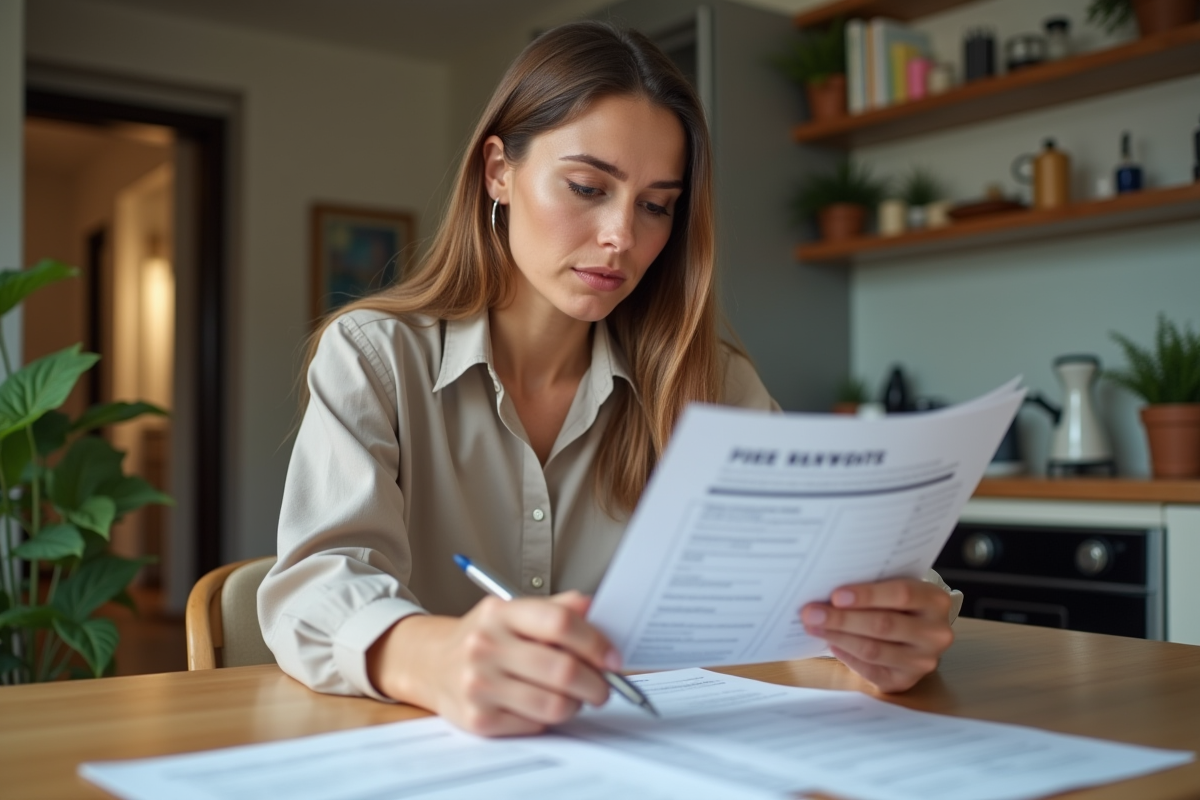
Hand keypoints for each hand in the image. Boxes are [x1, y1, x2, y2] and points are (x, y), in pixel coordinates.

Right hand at [367, 591, 619, 735]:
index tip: (613, 658)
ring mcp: (479, 684)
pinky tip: (542, 706)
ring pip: (554, 705)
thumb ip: (556, 607)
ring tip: (574, 697)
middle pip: (562, 669)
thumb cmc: (484, 637)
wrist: (431, 664)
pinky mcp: (477, 719)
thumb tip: (595, 605)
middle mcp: (485, 646)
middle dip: (596, 683)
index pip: (559, 623)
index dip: (596, 642)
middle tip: (604, 687)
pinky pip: (535, 725)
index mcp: (501, 612)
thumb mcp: (514, 611)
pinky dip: (548, 719)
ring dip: (576, 705)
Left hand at [800, 578, 952, 692]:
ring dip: (838, 637)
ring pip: (874, 650)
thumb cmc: (899, 603)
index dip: (867, 595)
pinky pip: (870, 669)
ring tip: (814, 626)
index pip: (902, 594)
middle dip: (842, 619)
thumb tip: (828, 590)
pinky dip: (847, 655)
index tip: (835, 595)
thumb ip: (873, 585)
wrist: (919, 630)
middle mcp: (935, 633)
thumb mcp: (896, 586)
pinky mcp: (906, 680)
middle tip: (811, 613)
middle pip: (884, 625)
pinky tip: (831, 642)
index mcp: (935, 601)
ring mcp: (923, 660)